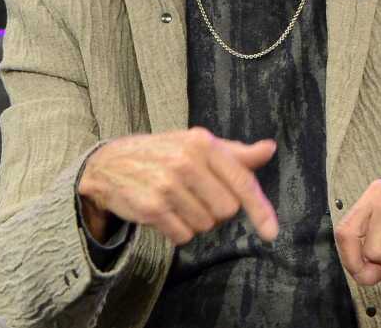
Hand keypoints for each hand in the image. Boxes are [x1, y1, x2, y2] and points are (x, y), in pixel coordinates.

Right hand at [77, 127, 278, 245]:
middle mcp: (186, 161)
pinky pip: (184, 236)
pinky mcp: (152, 208)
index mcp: (203, 143)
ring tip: (177, 201)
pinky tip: (165, 213)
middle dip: (216, 210)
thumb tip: (270, 149)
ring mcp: (168, 185)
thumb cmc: (163, 153)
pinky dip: (178, 231)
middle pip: (227, 211)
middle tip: (196, 195)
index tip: (272, 232)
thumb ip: (235, 153)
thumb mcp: (197, 144)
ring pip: (206, 226)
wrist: (109, 164)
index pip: (242, 181)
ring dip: (195, 221)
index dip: (260, 209)